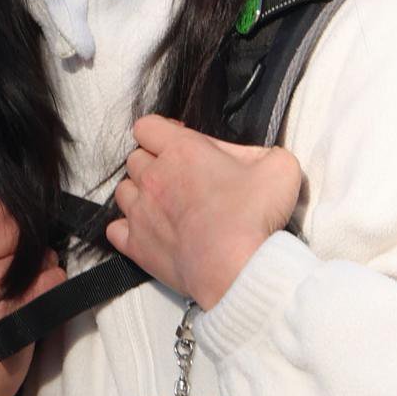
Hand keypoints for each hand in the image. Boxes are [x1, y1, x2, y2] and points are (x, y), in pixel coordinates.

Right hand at [0, 197, 66, 395]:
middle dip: (26, 248)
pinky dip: (52, 290)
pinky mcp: (12, 298)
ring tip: (12, 300)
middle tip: (5, 286)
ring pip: (42, 247)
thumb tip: (28, 201)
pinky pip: (55, 274)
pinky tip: (26, 312)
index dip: (10, 230)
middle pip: (19, 221)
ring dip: (41, 270)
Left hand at [107, 114, 301, 309]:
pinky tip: (149, 230)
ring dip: (140, 193)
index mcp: (182, 150)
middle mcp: (154, 177)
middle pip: (136, 158)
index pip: (148, 126)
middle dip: (155, 163)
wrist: (237, 269)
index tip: (179, 142)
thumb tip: (257, 158)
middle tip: (181, 177)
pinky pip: (116, 229)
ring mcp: (140, 212)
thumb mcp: (280, 167)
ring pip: (124, 190)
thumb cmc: (254, 217)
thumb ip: (265, 152)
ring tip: (165, 204)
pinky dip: (129, 227)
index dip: (163, 132)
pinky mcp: (136, 245)